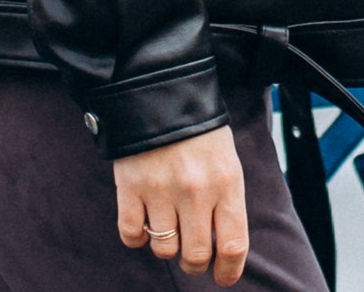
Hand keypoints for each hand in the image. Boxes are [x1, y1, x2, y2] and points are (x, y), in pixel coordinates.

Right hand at [114, 124, 248, 282]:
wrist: (162, 92)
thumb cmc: (200, 133)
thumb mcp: (227, 161)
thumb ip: (227, 202)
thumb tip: (224, 248)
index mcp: (227, 182)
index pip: (233, 244)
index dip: (229, 270)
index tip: (223, 278)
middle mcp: (196, 190)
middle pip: (195, 256)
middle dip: (194, 264)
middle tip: (192, 255)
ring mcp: (161, 189)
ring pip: (163, 248)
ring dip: (166, 245)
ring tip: (168, 226)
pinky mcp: (130, 186)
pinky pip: (130, 234)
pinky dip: (136, 237)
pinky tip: (143, 221)